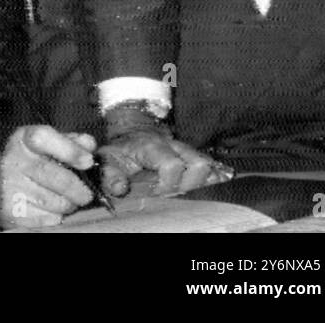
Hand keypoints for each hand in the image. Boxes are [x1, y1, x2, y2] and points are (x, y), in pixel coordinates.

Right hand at [0, 127, 97, 228]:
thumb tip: (89, 144)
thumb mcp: (43, 145)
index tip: (88, 162)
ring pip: (57, 202)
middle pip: (57, 177)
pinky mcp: (11, 211)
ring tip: (64, 200)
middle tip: (85, 194)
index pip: (44, 138)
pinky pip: (49, 219)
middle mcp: (13, 160)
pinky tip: (49, 209)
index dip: (69, 150)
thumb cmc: (26, 163)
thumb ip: (69, 141)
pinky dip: (56, 217)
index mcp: (22, 140)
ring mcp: (10, 187)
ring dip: (69, 205)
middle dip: (79, 189)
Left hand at [99, 108, 232, 197]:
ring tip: (185, 191)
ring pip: (210, 167)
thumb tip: (119, 189)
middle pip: (200, 166)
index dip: (168, 183)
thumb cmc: (122, 150)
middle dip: (189, 185)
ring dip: (202, 183)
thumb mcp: (109, 159)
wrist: (132, 133)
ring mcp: (188, 151)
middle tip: (173, 192)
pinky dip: (215, 179)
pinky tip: (209, 188)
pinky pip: (215, 167)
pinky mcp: (196, 157)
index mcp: (153, 147)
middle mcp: (176, 147)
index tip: (156, 191)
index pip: (173, 165)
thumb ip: (111, 175)